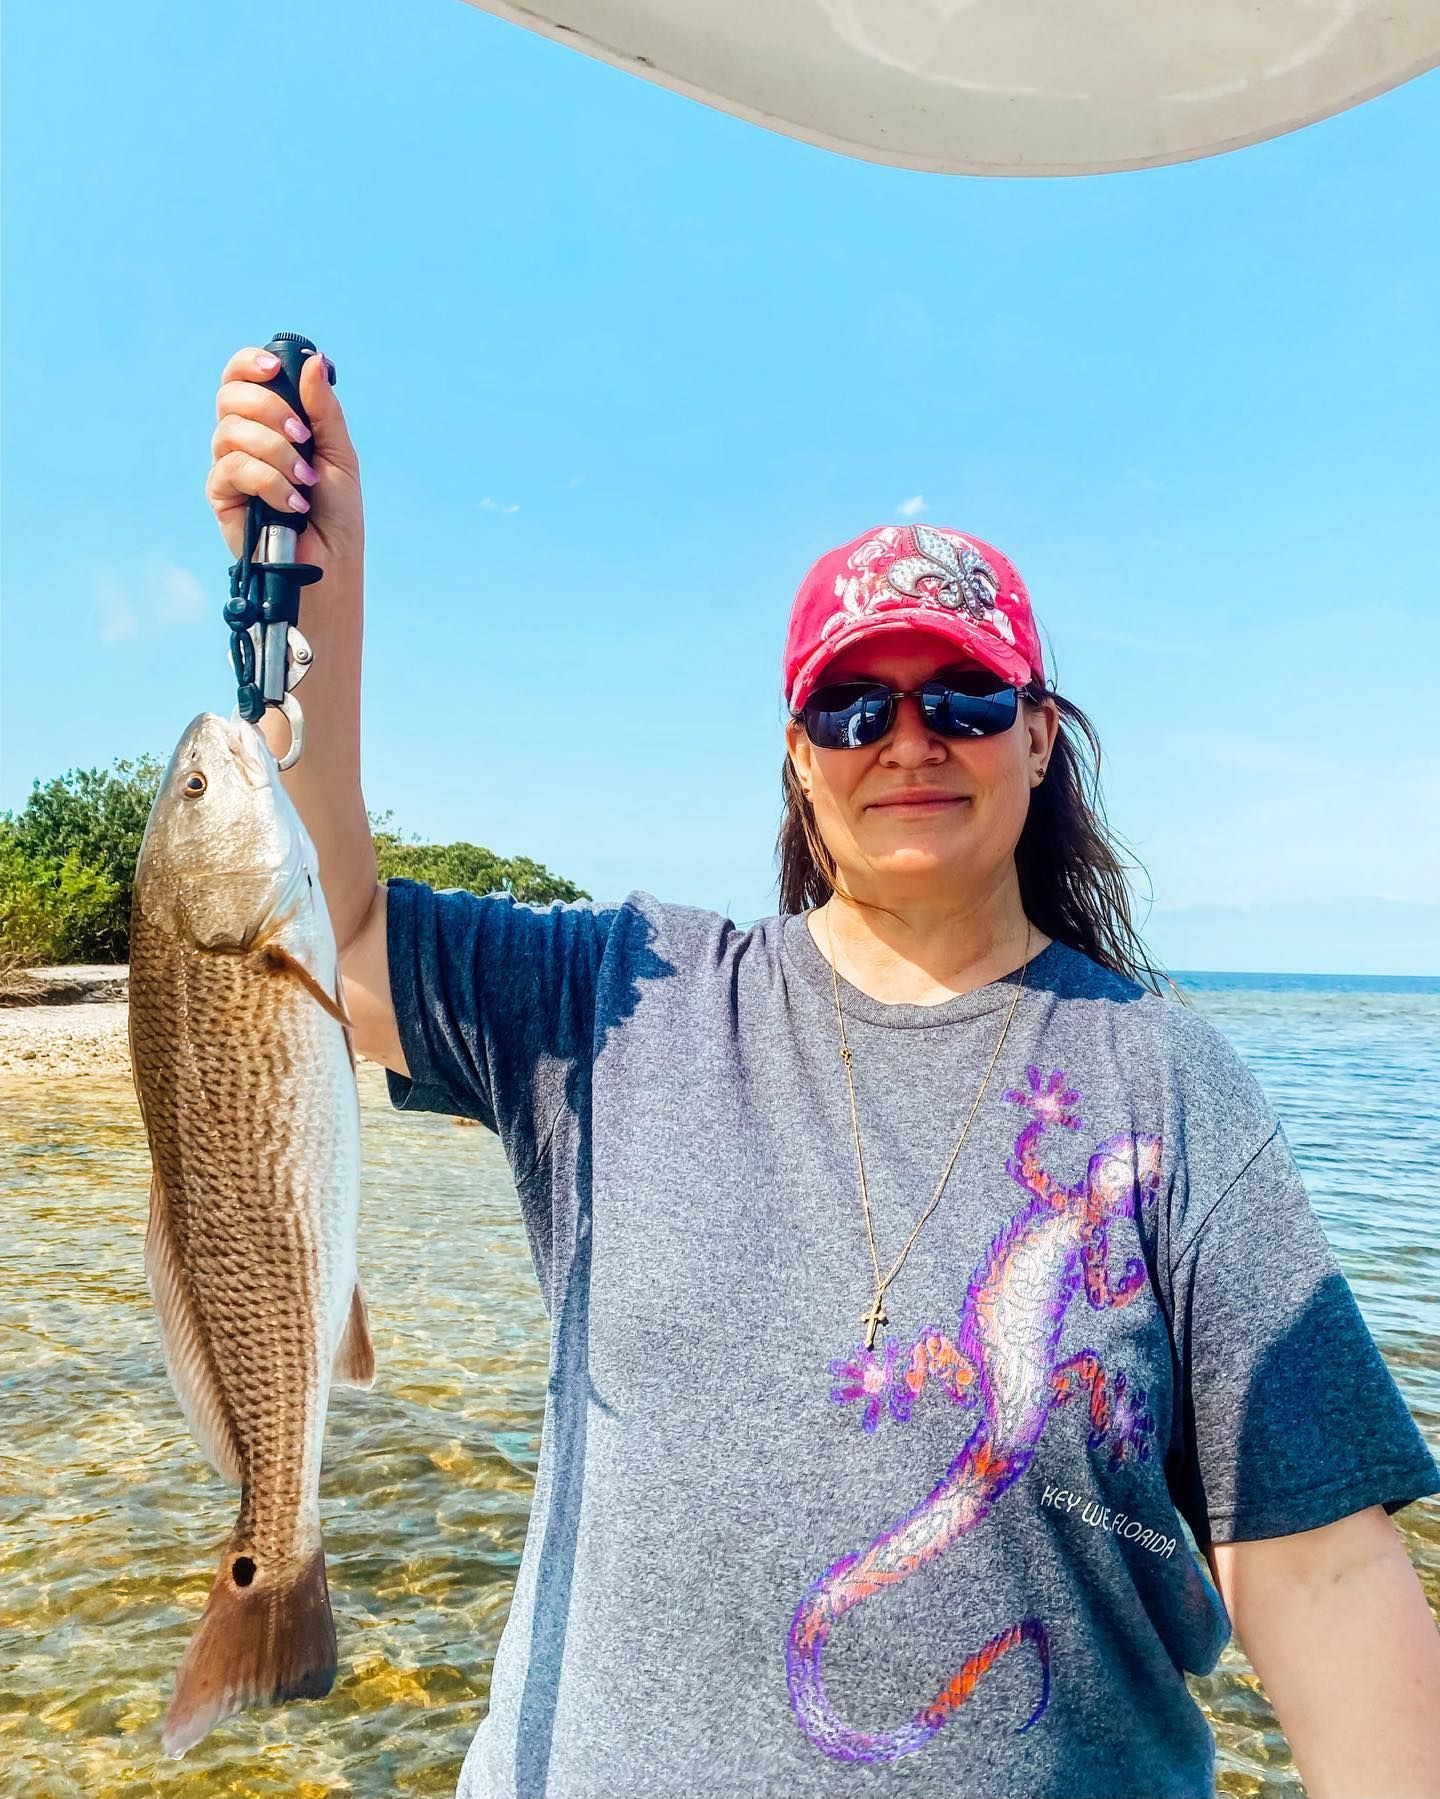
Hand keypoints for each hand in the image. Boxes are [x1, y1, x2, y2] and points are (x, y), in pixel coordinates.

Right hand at [206, 345, 363, 576]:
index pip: (241, 377)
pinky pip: (233, 468)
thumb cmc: (336, 513)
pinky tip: (292, 503)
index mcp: (269, 422)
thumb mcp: (338, 454)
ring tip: (305, 481)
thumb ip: (324, 410)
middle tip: (302, 437)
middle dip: (270, 409)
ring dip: (277, 452)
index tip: (274, 368)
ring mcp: (229, 465)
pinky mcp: (221, 495)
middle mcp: (243, 439)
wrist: (331, 563)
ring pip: (231, 432)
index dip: (249, 363)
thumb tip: (315, 362)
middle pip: (230, 397)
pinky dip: (269, 481)